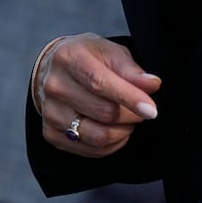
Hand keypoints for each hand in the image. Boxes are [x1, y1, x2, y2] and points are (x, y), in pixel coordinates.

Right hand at [35, 33, 161, 158]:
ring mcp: (50, 113)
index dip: (129, 98)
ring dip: (123, 132)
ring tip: (128, 120)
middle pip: (103, 112)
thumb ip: (131, 69)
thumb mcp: (110, 52)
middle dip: (131, 114)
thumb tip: (152, 85)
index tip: (151, 110)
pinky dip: (112, 144)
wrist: (53, 70)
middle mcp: (55, 86)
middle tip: (142, 109)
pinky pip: (90, 150)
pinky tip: (116, 130)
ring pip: (97, 136)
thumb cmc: (87, 58)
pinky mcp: (51, 134)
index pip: (100, 83)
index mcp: (69, 58)